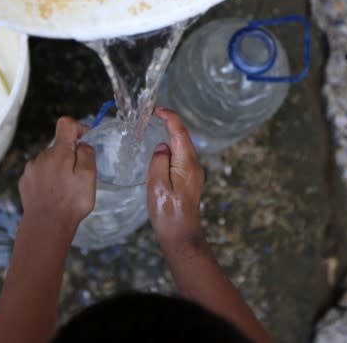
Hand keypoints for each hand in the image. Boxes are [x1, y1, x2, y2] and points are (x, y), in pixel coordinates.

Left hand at [18, 117, 96, 235]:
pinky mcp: (25, 182)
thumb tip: (82, 145)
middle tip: (77, 178)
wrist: (45, 226)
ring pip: (49, 161)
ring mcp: (31, 169)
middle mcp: (42, 156)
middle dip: (69, 157)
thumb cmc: (71, 202)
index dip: (78, 127)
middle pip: (59, 147)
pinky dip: (47, 180)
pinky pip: (39, 174)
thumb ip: (87, 155)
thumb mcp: (88, 177)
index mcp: (59, 152)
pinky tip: (52, 195)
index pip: (66, 124)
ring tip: (64, 190)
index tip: (84, 140)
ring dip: (58, 169)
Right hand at [147, 107, 205, 251]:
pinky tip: (160, 151)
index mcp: (187, 164)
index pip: (180, 133)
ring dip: (170, 136)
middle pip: (183, 137)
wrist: (181, 236)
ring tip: (154, 129)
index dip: (169, 117)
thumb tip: (162, 147)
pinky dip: (171, 149)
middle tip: (152, 116)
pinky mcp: (190, 180)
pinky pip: (181, 157)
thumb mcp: (156, 186)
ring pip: (183, 147)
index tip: (157, 110)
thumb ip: (159, 161)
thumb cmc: (168, 214)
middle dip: (169, 123)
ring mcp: (194, 173)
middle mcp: (194, 166)